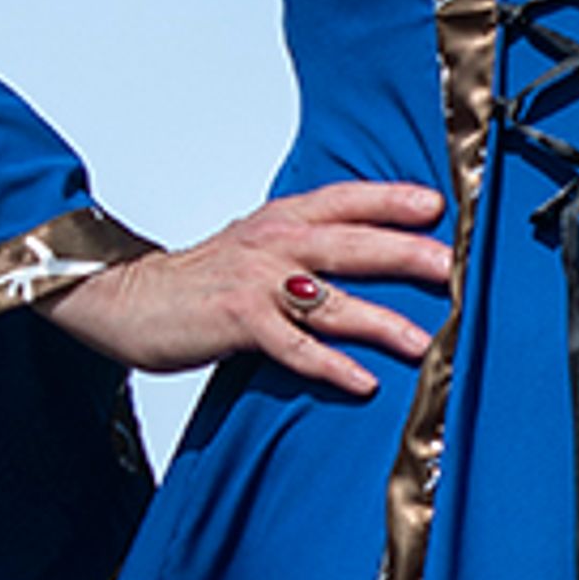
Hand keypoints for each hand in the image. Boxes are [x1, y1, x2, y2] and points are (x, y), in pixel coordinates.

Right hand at [42, 180, 452, 398]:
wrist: (124, 297)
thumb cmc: (198, 279)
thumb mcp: (256, 245)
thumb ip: (306, 245)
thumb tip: (366, 250)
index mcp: (282, 218)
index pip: (347, 198)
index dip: (392, 198)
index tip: (438, 205)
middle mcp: (275, 243)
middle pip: (353, 244)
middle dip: (406, 253)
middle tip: (454, 268)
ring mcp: (257, 283)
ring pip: (332, 299)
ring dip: (382, 321)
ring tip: (425, 341)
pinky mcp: (238, 322)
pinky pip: (295, 347)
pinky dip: (330, 364)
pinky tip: (362, 381)